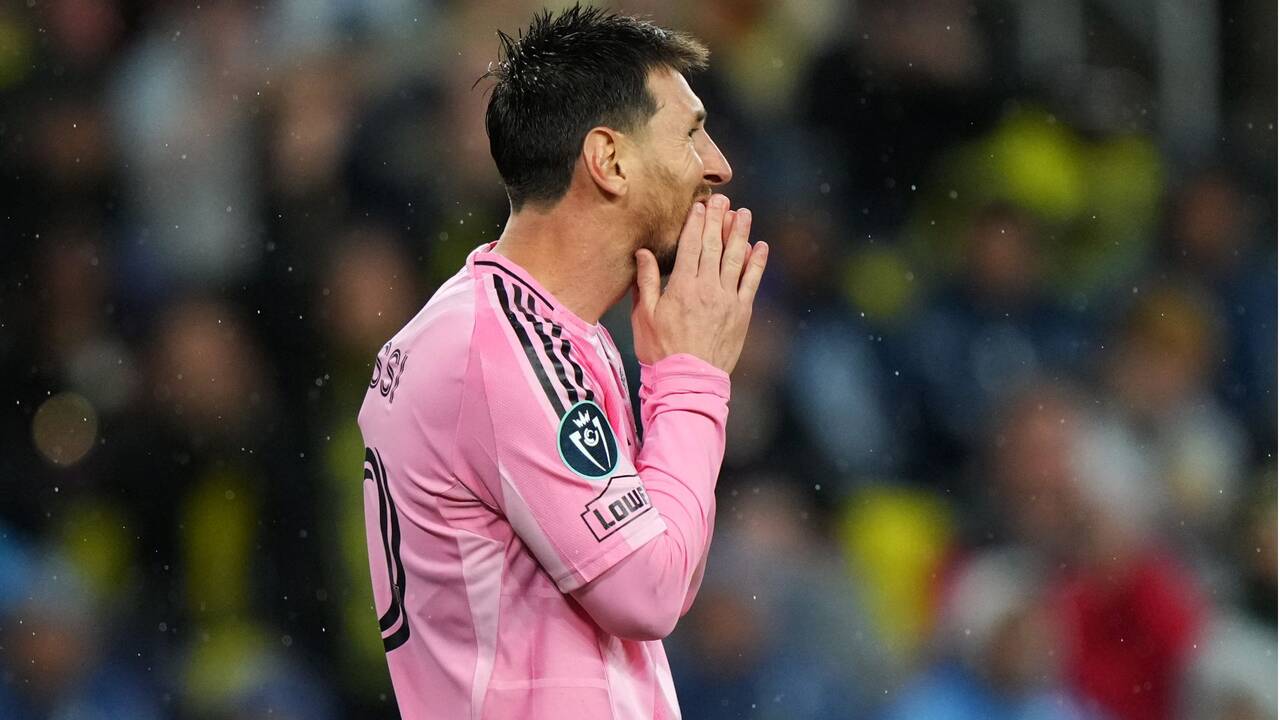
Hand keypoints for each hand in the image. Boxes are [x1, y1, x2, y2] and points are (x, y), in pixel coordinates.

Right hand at [631, 193, 768, 373]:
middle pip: (715, 246)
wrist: (688, 380)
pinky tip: (760, 247)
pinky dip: (757, 263)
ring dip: (740, 234)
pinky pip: (752, 282)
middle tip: (723, 200)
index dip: (696, 223)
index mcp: (683, 286)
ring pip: (736, 259)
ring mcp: (728, 300)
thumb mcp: (645, 316)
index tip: (700, 206)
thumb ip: (647, 282)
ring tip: (743, 214)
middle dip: (719, 220)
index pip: (691, 246)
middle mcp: (708, 288)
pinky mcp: (742, 313)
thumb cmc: (661, 351)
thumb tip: (644, 253)